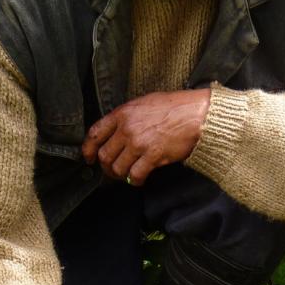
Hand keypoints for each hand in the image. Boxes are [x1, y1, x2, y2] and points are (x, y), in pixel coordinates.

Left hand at [82, 89, 210, 184]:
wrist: (196, 114)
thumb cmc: (174, 107)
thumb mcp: (144, 104)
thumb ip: (126, 117)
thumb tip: (115, 133)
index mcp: (123, 113)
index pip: (95, 133)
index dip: (88, 149)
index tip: (89, 158)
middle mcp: (127, 128)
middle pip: (104, 155)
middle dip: (106, 167)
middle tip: (112, 171)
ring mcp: (139, 143)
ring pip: (117, 168)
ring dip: (120, 175)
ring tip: (127, 175)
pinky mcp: (153, 156)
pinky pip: (135, 175)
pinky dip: (135, 181)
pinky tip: (139, 179)